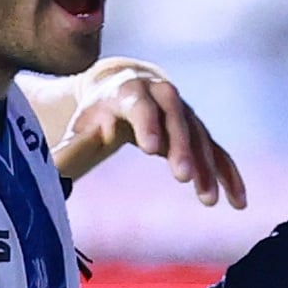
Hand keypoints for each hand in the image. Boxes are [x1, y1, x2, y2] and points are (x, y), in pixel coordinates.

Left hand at [40, 54, 247, 215]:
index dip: (147, 123)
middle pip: (176, 118)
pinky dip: (228, 174)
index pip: (140, 105)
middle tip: (183, 177)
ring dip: (207, 167)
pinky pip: (216, 151)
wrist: (122, 86)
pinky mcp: (198, 130)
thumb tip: (50, 172)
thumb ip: (70, 148)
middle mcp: (162, 96)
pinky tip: (237, 201)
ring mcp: (184, 112)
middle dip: (182, 146)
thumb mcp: (81, 125)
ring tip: (209, 200)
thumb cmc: (97, 111)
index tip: (151, 149)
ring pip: (200, 137)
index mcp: (129, 91)